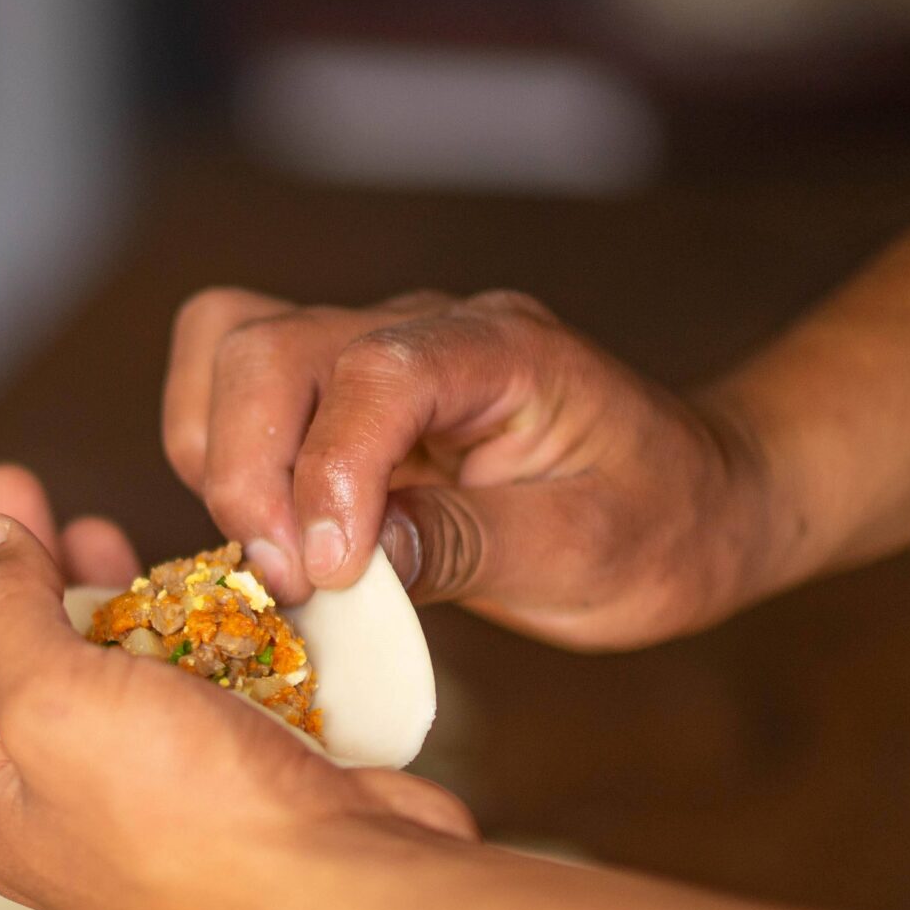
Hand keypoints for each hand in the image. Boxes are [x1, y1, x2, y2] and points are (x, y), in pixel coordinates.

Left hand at [0, 465, 475, 909]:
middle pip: (26, 675)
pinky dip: (189, 630)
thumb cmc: (188, 813)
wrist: (349, 892)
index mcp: (5, 815)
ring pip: (117, 680)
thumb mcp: (53, 701)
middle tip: (18, 494)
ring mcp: (166, 804)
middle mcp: (75, 817)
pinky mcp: (248, 783)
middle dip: (20, 580)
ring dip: (105, 597)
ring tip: (99, 526)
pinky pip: (197, 691)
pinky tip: (196, 581)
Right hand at [162, 286, 774, 649]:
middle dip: (248, 473)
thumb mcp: (588, 553)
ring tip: (274, 554)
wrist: (694, 502)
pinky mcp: (333, 395)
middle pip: (266, 346)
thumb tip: (355, 561)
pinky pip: (227, 388)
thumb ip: (469, 544)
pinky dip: (214, 458)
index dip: (329, 475)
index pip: (373, 373)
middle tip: (289, 580)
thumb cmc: (659, 525)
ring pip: (227, 350)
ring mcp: (370, 351)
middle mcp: (422, 329)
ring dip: (219, 459)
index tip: (332, 575)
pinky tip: (272, 532)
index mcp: (502, 350)